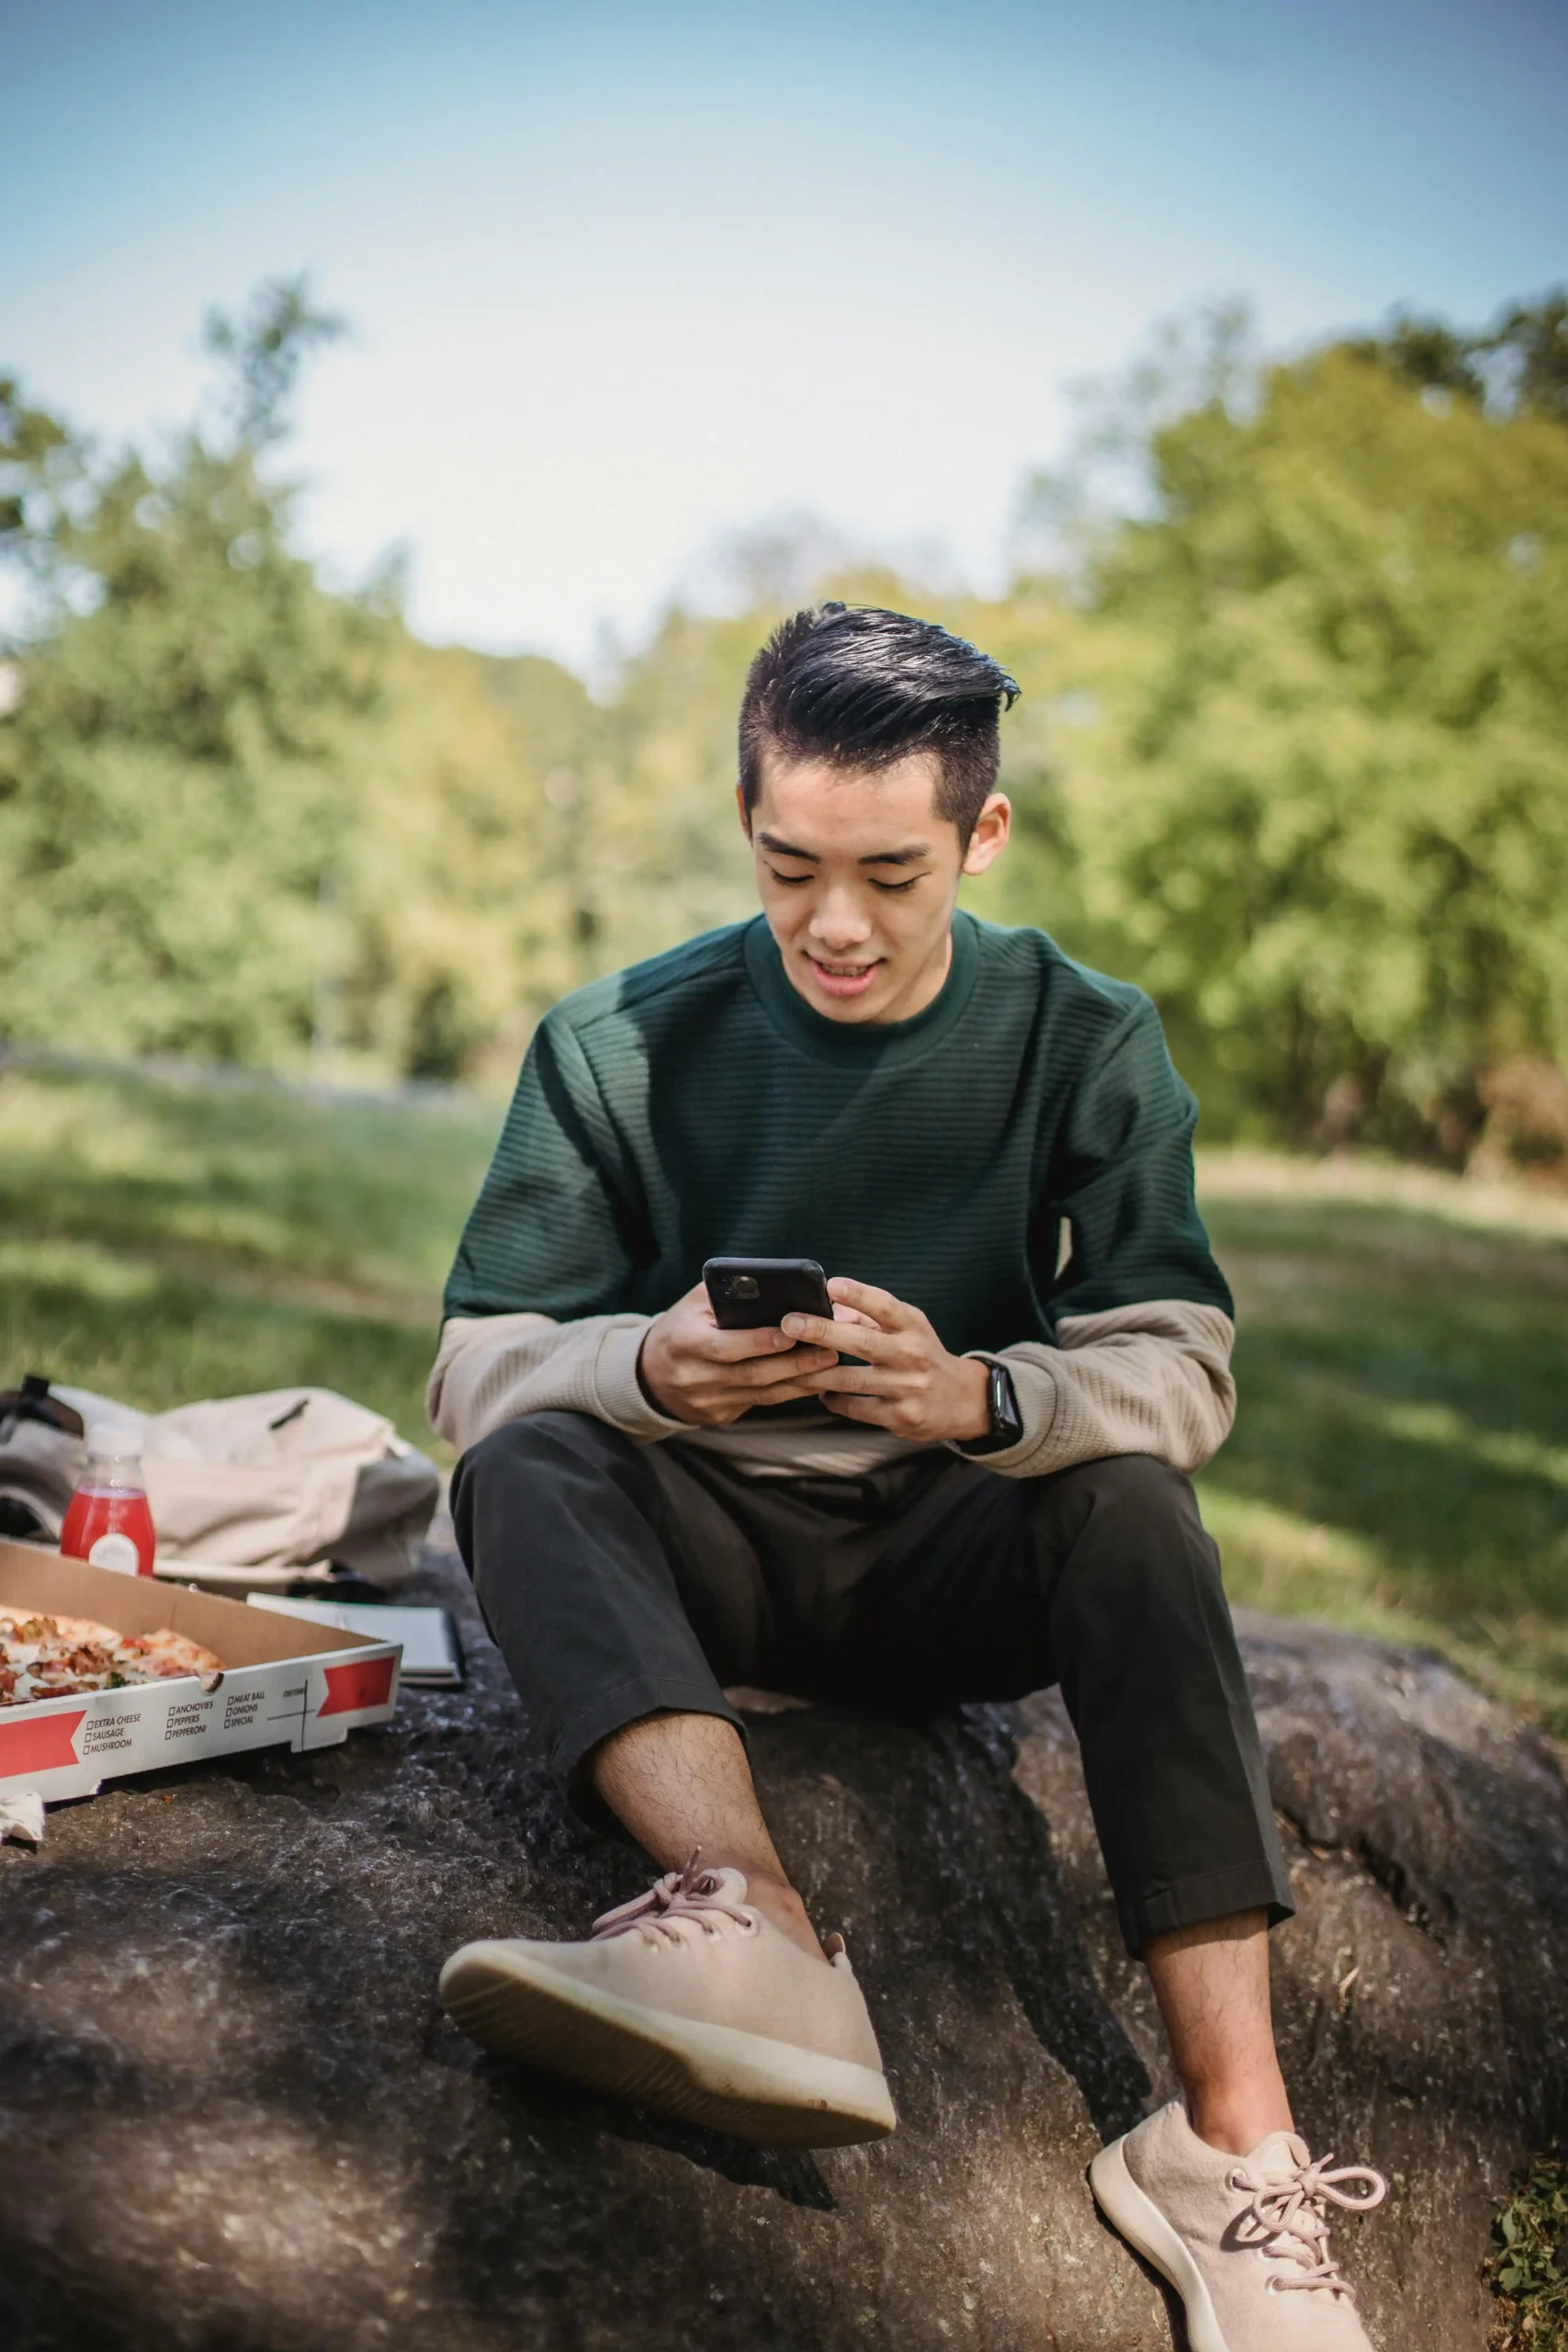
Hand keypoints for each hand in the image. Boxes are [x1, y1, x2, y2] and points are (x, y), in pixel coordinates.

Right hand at [638, 1281, 845, 1427]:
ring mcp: (708, 1402)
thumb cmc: (682, 1327)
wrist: (650, 1374)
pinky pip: (761, 1405)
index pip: (727, 1346)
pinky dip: (790, 1393)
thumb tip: (773, 1281)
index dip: (761, 1341)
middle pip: (752, 1374)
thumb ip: (728, 1291)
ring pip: (763, 1394)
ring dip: (801, 1380)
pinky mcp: (720, 1417)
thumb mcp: (694, 1303)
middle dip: (795, 1363)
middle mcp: (695, 1377)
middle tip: (830, 1349)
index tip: (794, 1331)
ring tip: (831, 1365)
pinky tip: (814, 1381)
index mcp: (685, 1343)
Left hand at [782, 1278, 992, 1445]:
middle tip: (790, 1323)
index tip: (831, 1285)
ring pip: (851, 1380)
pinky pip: (856, 1408)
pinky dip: (834, 1399)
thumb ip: (870, 1316)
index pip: (885, 1306)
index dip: (859, 1294)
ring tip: (788, 1364)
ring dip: (816, 1372)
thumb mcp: (908, 1327)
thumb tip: (831, 1306)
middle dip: (822, 1332)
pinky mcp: (900, 1416)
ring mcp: (906, 1388)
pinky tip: (820, 1392)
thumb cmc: (924, 1354)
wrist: (963, 1400)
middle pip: (861, 1342)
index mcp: (913, 1326)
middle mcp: (911, 1355)